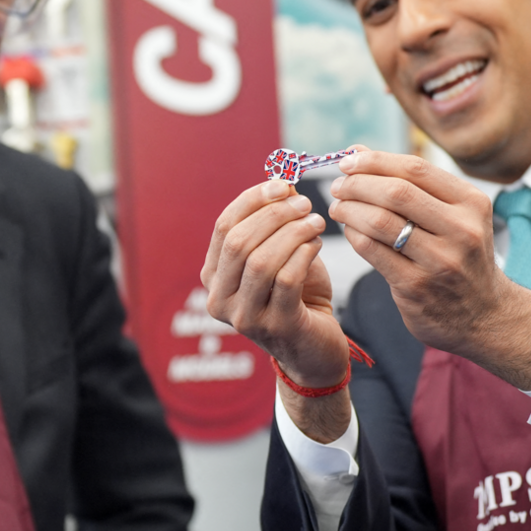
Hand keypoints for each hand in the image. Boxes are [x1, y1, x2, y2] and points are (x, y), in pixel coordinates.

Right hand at [202, 180, 345, 388]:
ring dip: (292, 233)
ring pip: (261, 261)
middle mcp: (219, 299)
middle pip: (239, 242)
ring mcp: (244, 318)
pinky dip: (304, 254)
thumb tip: (283, 182)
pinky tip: (317, 244)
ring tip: (316, 221)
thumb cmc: (297, 296)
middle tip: (306, 204)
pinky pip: (287, 279)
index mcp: (213, 276)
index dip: (253, 200)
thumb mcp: (281, 254)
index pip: (224, 227)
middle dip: (275, 215)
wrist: (315, 349)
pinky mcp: (275, 328)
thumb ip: (276, 222)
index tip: (283, 184)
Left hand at [329, 149, 530, 389]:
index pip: (415, 169)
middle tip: (338, 186)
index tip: (349, 161)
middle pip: (395, 192)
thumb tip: (359, 152)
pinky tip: (349, 231)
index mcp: (472, 203)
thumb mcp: (454, 216)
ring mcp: (439, 261)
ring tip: (338, 207)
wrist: (486, 316)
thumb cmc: (462, 256)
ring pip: (380, 221)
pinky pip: (372, 251)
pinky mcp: (416, 288)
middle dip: (357, 184)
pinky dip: (353, 235)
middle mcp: (461, 230)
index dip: (375, 161)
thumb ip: (411, 184)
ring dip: (349, 209)